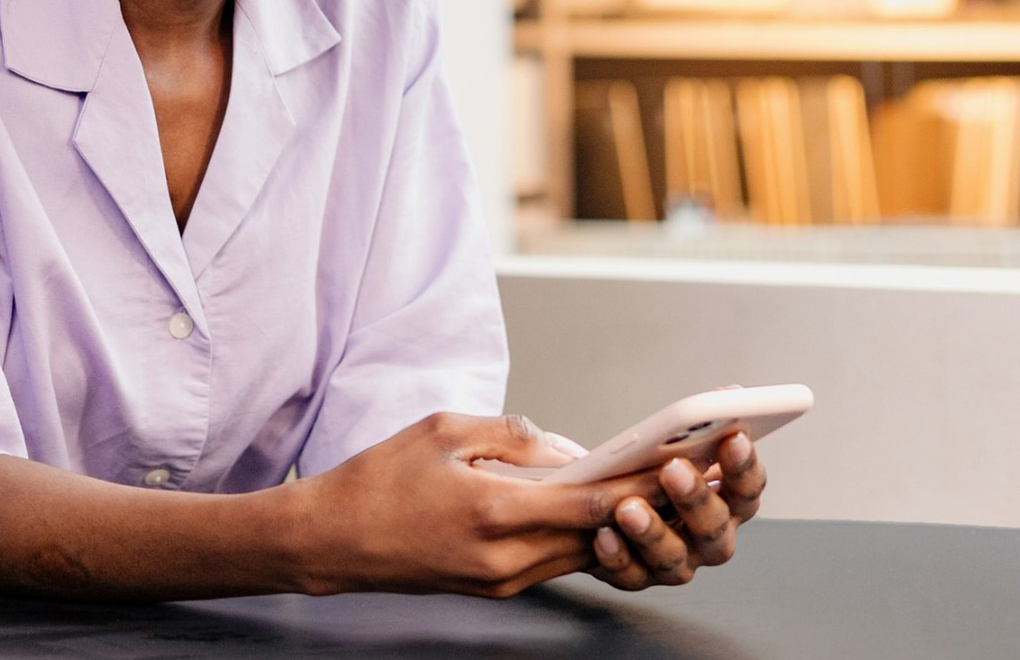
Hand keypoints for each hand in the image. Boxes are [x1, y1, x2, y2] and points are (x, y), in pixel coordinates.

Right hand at [292, 412, 664, 597]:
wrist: (331, 541)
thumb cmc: (378, 479)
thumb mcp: (445, 431)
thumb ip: (513, 435)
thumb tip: (568, 449)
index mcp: (493, 512)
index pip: (591, 502)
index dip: (643, 485)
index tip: (683, 466)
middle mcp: (505, 558)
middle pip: (598, 534)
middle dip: (646, 505)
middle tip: (688, 477)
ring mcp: (501, 579)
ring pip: (583, 553)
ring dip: (620, 524)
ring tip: (656, 491)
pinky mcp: (493, 587)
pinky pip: (555, 561)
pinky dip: (583, 536)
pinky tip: (599, 511)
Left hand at [588, 432, 765, 589]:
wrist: (600, 501)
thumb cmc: (644, 469)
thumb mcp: (669, 443)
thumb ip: (692, 428)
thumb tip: (714, 400)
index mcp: (727, 503)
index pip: (747, 488)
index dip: (744, 466)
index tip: (733, 437)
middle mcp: (707, 538)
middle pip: (715, 527)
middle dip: (696, 498)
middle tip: (673, 469)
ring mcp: (675, 562)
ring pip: (672, 558)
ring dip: (652, 532)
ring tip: (628, 508)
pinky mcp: (636, 576)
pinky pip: (630, 574)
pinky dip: (617, 555)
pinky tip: (603, 534)